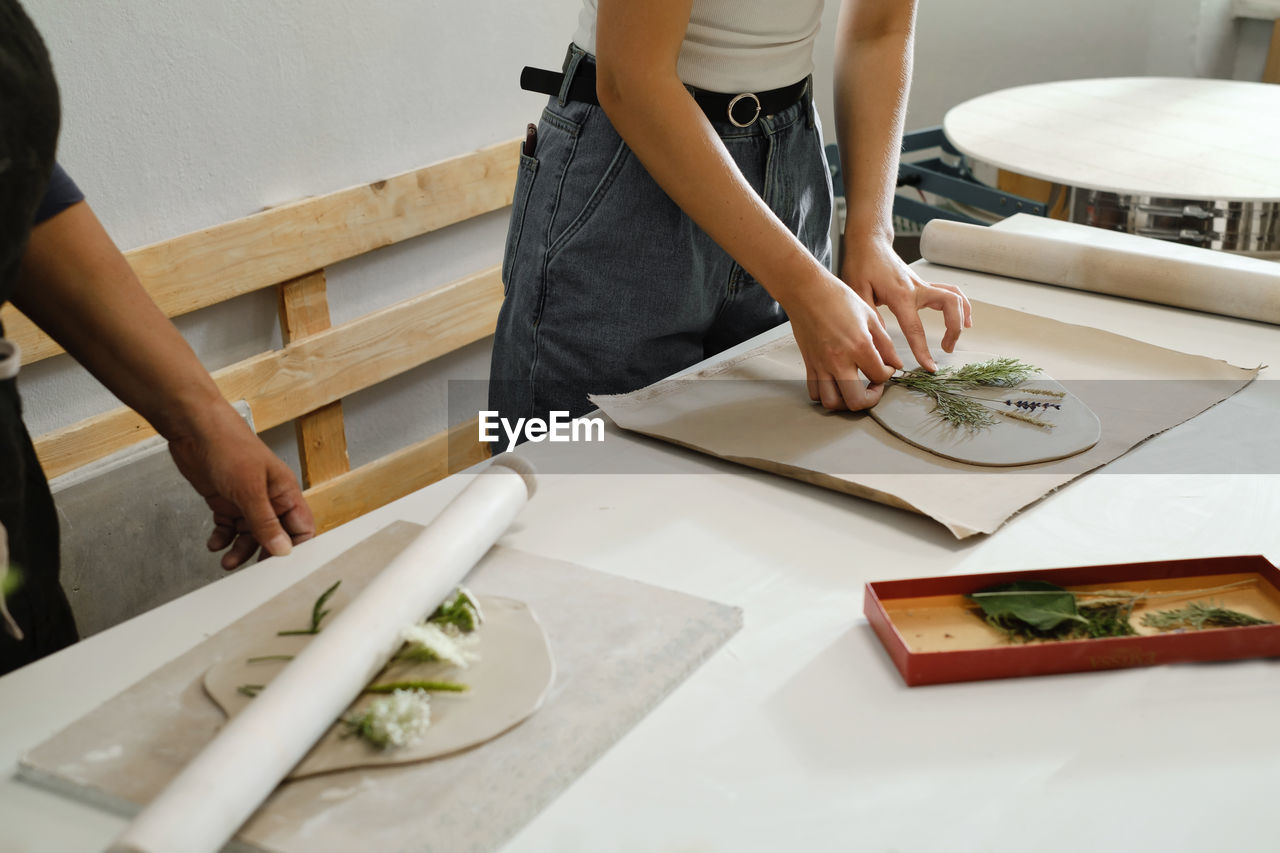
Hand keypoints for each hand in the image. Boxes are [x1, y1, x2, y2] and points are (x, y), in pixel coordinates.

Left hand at [167, 406, 314, 569]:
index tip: (283, 567)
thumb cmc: (229, 447)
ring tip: (226, 561)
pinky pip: (228, 528)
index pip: (301, 527)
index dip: (296, 548)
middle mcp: (268, 498)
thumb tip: (282, 550)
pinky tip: (215, 544)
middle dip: (264, 554)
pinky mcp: (225, 501)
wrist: (194, 429)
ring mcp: (246, 500)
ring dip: (239, 550)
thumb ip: (265, 522)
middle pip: (275, 536)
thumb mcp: (249, 489)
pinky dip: (222, 538)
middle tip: (254, 573)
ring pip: (249, 535)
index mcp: (285, 492)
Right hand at [783, 268, 903, 410]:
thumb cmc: (836, 298)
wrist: (806, 291)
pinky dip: (826, 395)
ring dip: (845, 403)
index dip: (887, 375)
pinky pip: (815, 392)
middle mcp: (838, 360)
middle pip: (856, 401)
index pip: (880, 376)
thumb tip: (895, 364)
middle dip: (870, 400)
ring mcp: (821, 365)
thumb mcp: (870, 316)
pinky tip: (835, 384)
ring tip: (854, 390)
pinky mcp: (809, 365)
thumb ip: (885, 345)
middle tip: (873, 388)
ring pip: (832, 403)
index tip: (886, 367)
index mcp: (859, 346)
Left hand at [840, 235, 970, 371]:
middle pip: (950, 305)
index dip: (923, 350)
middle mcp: (917, 288)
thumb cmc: (861, 266)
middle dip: (954, 329)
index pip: (915, 329)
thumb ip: (870, 318)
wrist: (868, 243)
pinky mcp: (923, 284)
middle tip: (946, 349)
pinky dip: (960, 305)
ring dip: (961, 317)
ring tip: (956, 337)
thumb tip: (880, 345)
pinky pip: (950, 292)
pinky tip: (961, 318)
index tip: (930, 367)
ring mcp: (922, 284)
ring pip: (955, 296)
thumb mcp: (857, 292)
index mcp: (900, 295)